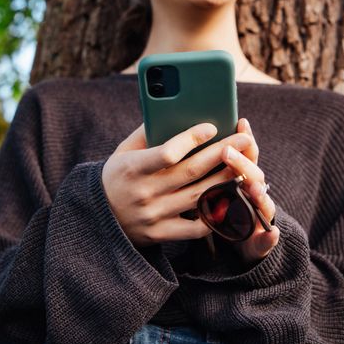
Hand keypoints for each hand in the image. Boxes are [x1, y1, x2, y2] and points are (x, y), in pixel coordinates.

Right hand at [102, 122, 254, 246]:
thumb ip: (147, 133)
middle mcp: (144, 193)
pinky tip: (230, 199)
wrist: (98, 220)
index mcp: (132, 169)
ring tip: (244, 166)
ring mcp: (153, 216)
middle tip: (244, 138)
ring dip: (226, 181)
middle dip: (222, 152)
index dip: (191, 139)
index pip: (167, 153)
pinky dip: (215, 215)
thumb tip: (175, 109)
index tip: (212, 127)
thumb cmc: (117, 177)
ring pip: (199, 197)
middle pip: (191, 172)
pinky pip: (195, 228)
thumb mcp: (123, 152)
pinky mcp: (161, 235)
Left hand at [223, 118, 279, 264]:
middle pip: (254, 175)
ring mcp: (260, 216)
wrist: (243, 243)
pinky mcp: (261, 241)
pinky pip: (265, 239)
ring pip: (264, 203)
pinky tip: (270, 233)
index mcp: (243, 177)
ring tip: (254, 189)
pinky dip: (268, 237)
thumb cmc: (221, 208)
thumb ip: (209, 163)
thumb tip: (182, 136)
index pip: (247, 154)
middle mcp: (255, 193)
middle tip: (228, 151)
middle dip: (242, 163)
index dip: (245, 138)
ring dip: (260, 196)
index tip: (240, 122)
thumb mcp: (215, 183)